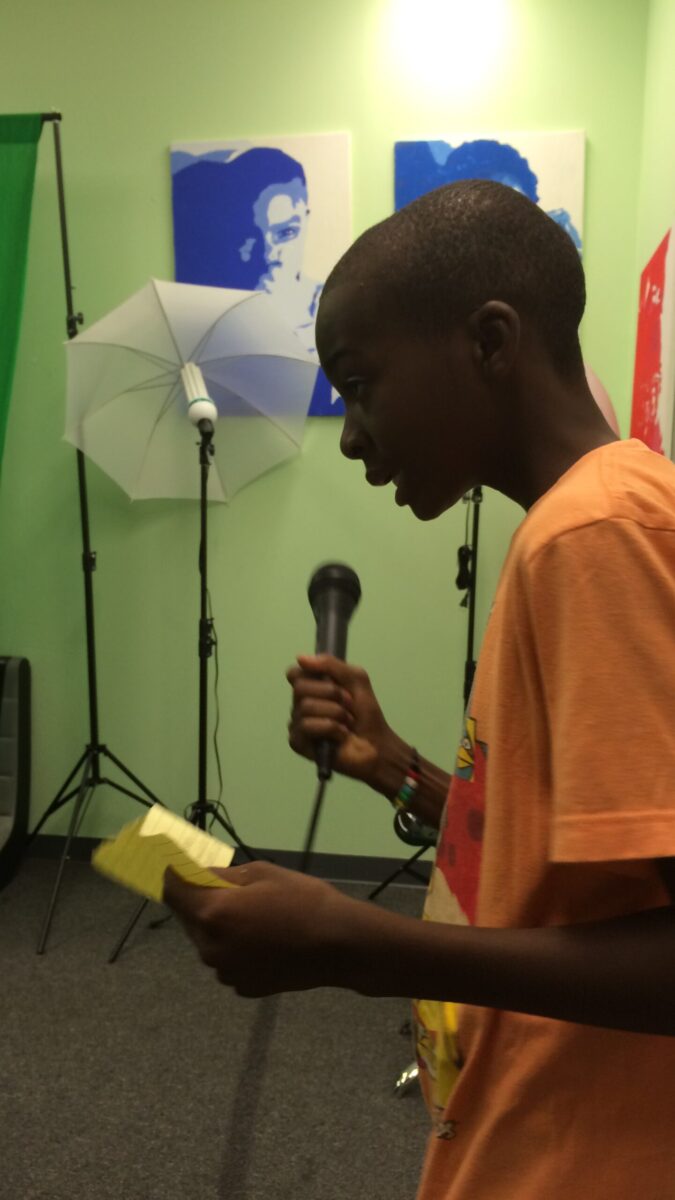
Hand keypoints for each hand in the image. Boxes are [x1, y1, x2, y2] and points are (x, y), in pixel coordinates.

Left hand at [163, 861, 359, 996]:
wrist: (340, 945)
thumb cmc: (303, 900)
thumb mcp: (262, 873)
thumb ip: (222, 875)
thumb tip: (199, 872)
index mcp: (212, 913)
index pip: (172, 888)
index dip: (170, 871)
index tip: (174, 860)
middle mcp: (210, 947)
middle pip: (188, 916)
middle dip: (198, 898)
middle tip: (221, 884)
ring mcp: (225, 972)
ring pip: (208, 940)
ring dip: (218, 923)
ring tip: (252, 913)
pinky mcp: (241, 986)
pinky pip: (227, 959)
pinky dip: (235, 946)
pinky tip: (263, 938)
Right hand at [286, 654, 401, 790]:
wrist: (377, 744)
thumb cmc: (366, 714)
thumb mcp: (356, 679)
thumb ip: (332, 665)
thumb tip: (300, 657)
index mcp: (311, 688)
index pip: (294, 673)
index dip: (310, 674)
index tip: (332, 681)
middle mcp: (299, 704)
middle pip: (300, 688)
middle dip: (332, 694)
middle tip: (349, 705)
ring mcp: (297, 724)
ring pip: (306, 707)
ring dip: (336, 713)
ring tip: (347, 723)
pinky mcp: (298, 742)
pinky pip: (309, 726)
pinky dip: (331, 728)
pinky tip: (340, 736)